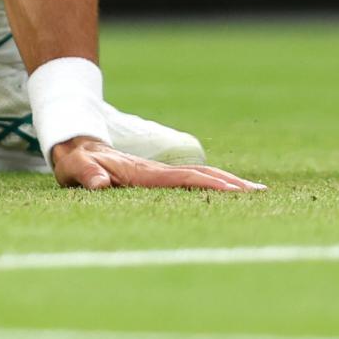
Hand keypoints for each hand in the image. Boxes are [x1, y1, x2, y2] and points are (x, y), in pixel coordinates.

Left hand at [50, 137, 265, 192]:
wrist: (76, 145)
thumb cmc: (76, 161)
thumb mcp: (75, 167)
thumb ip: (86, 174)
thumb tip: (100, 183)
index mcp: (142, 171)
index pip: (181, 178)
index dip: (207, 184)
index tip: (233, 191)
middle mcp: (157, 170)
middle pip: (201, 174)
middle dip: (231, 183)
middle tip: (263, 194)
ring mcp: (161, 172)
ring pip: (201, 175)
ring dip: (229, 183)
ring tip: (259, 193)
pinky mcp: (160, 177)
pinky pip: (193, 180)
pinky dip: (216, 184)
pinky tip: (231, 194)